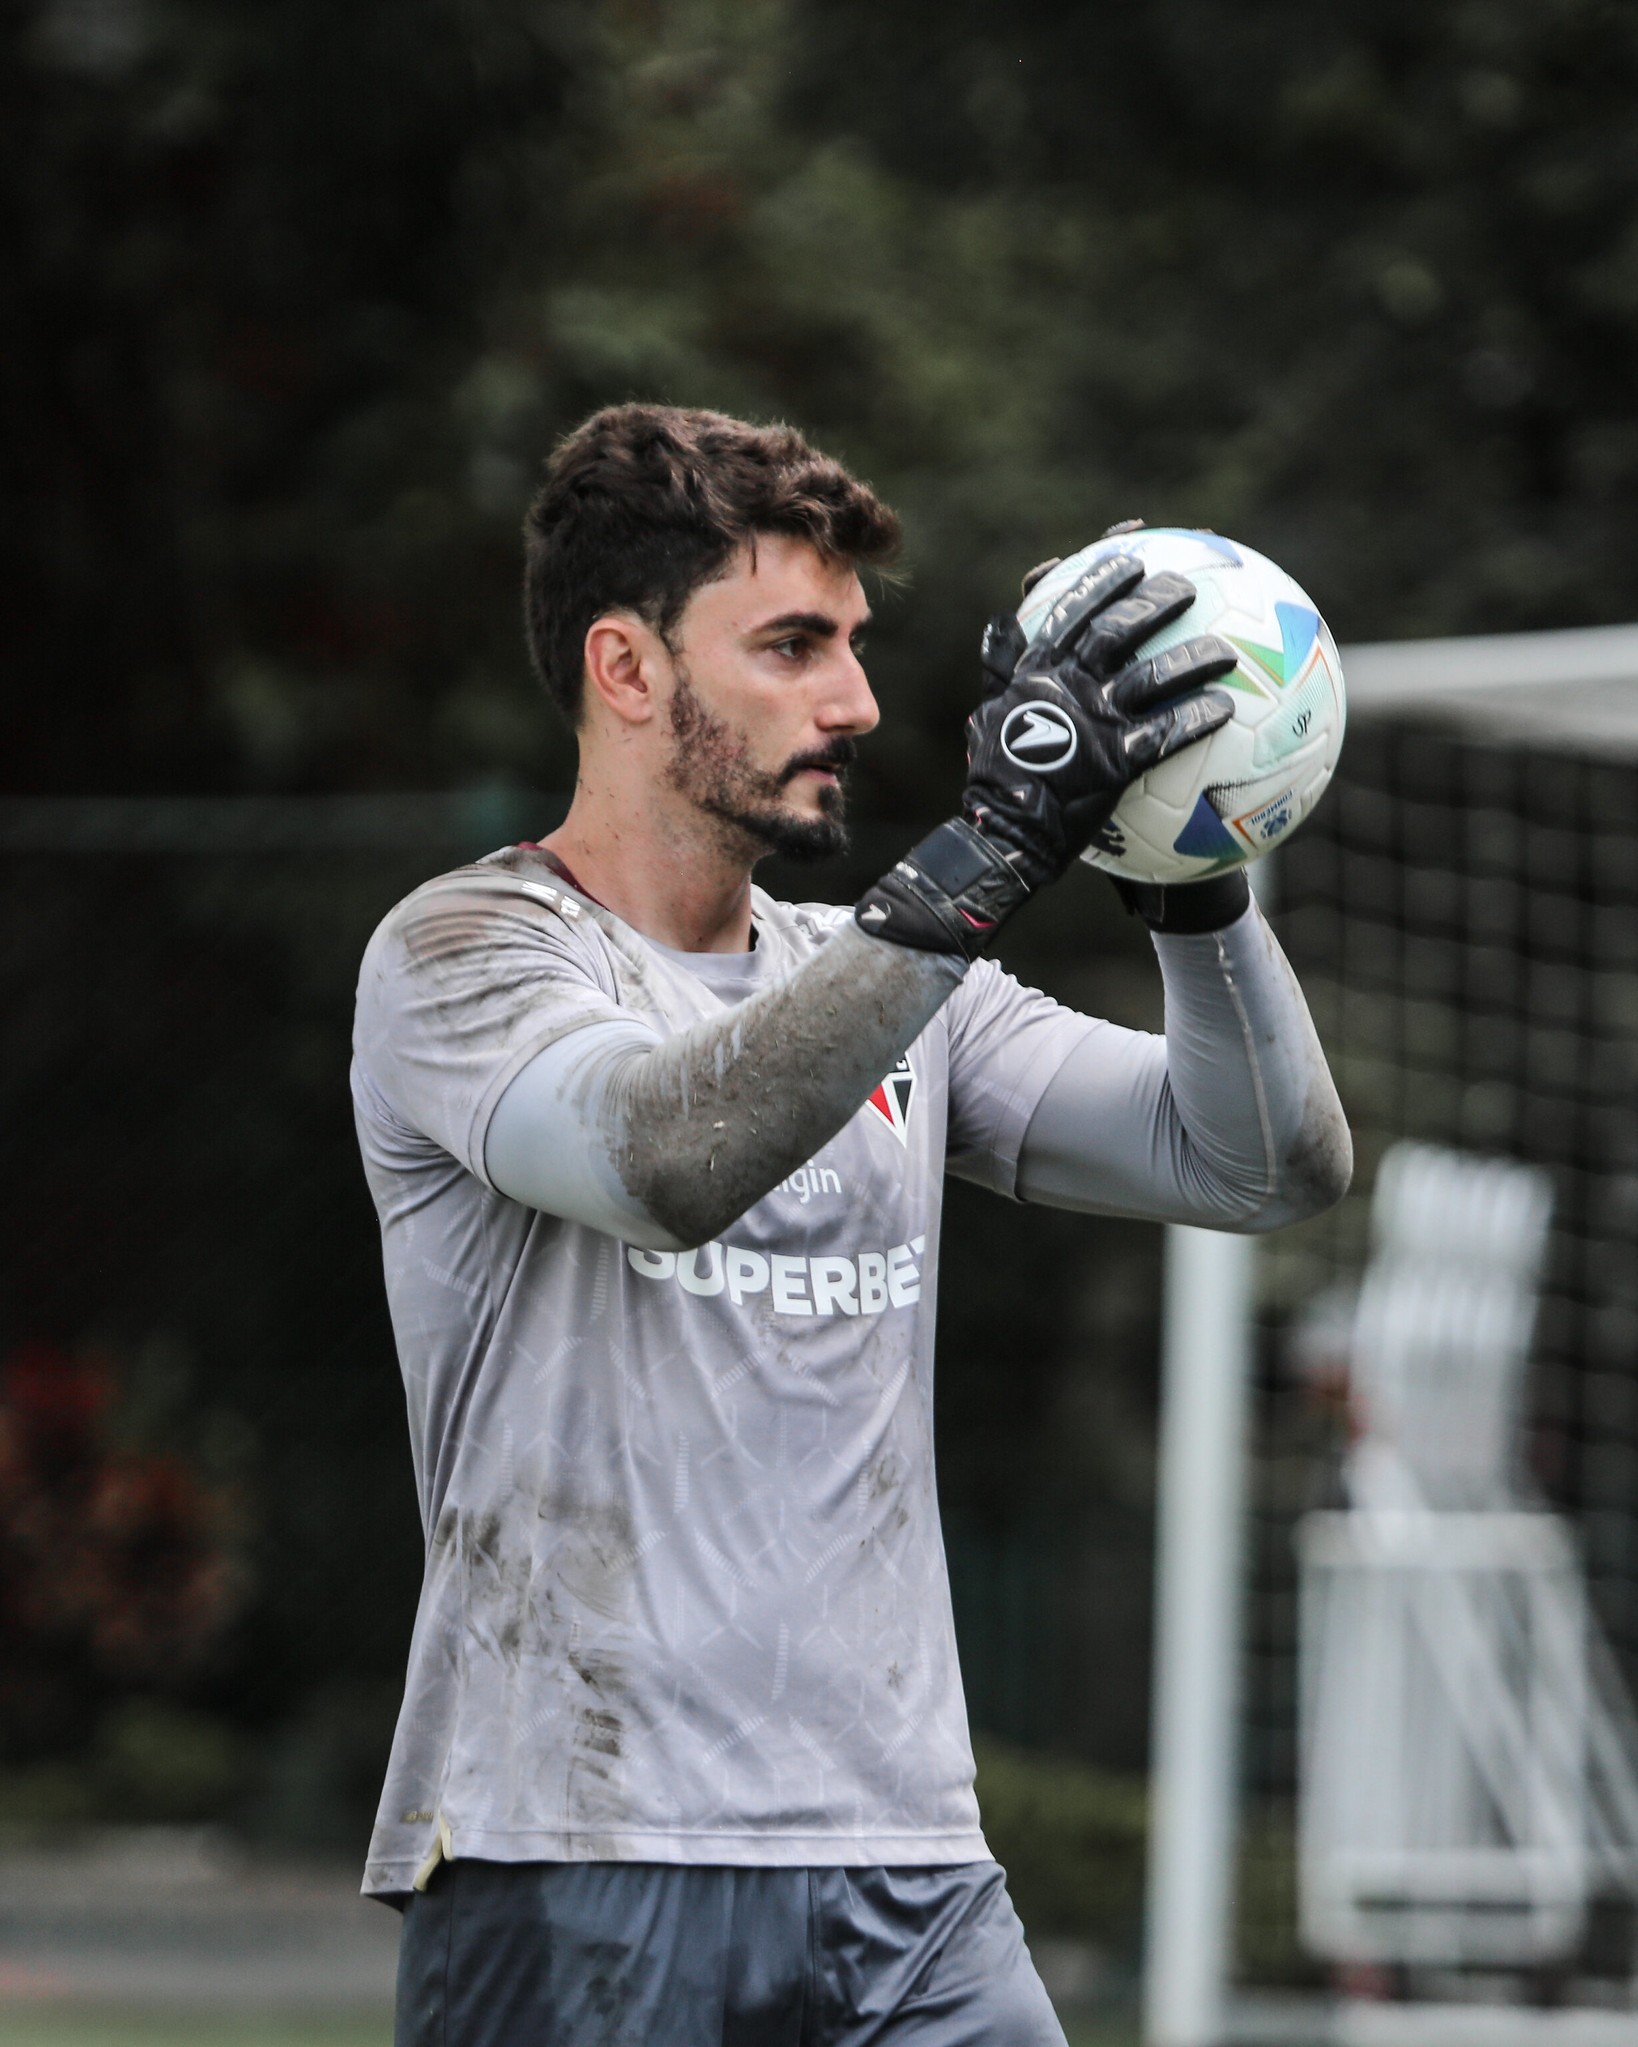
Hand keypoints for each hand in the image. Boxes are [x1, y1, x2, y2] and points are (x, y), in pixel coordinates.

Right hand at [964, 552, 1237, 887]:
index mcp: (1037, 671)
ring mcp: (1094, 722)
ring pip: (1152, 677)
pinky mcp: (1116, 762)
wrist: (1005, 834)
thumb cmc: (995, 777)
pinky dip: (1197, 718)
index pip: (1071, 610)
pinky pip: (1166, 734)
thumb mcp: (988, 711)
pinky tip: (1225, 709)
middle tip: (1189, 586)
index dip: (1103, 580)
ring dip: (1193, 658)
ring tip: (1227, 650)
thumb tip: (998, 621)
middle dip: (1156, 602)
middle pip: (1119, 630)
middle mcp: (1068, 687)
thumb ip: (998, 666)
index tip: (1133, 555)